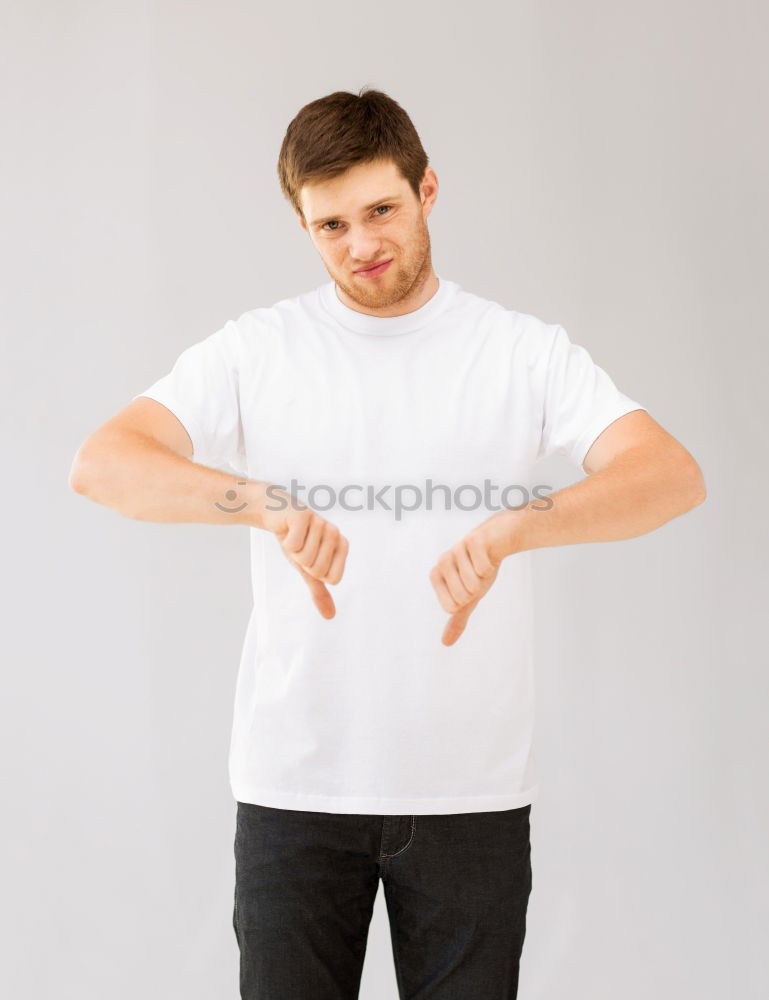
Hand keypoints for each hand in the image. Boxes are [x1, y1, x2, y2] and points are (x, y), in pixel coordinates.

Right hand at [260, 486, 348, 618]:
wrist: (275, 514)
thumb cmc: (296, 540)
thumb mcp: (307, 569)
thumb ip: (320, 591)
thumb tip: (331, 616)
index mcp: (342, 545)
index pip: (332, 578)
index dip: (314, 572)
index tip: (310, 557)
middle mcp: (335, 533)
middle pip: (318, 569)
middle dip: (302, 562)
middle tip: (300, 545)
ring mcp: (321, 522)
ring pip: (305, 558)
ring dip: (292, 551)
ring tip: (294, 537)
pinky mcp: (303, 515)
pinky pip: (293, 545)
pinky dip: (285, 541)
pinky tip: (287, 528)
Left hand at [429, 510, 516, 645]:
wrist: (499, 540)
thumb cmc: (480, 569)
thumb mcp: (469, 597)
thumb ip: (457, 619)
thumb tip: (445, 643)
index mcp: (436, 576)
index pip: (451, 607)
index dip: (468, 599)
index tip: (469, 584)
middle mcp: (442, 562)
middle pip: (462, 596)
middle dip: (477, 588)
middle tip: (478, 573)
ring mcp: (455, 549)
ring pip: (474, 583)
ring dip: (485, 577)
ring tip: (482, 563)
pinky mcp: (473, 540)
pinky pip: (483, 567)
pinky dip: (491, 565)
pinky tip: (489, 555)